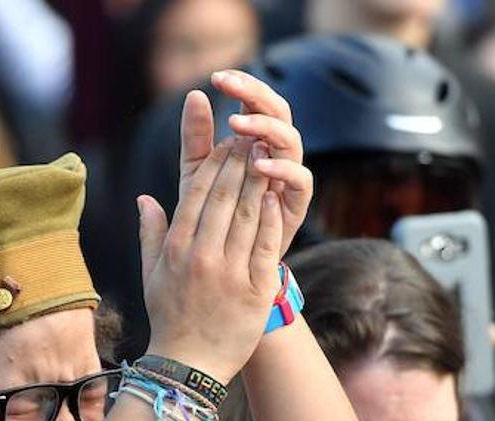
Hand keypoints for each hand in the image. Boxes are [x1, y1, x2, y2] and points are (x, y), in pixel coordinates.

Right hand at [138, 90, 283, 382]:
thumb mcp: (151, 275)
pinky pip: (266, 243)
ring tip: (268, 157)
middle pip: (225, 196)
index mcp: (176, 249)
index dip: (214, 163)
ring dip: (259, 180)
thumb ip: (150, 233)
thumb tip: (145, 197)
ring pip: (248, 214)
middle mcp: (202, 256)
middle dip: (239, 162)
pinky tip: (276, 195)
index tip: (226, 143)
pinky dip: (271, 216)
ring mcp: (230, 272)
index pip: (197, 194)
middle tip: (251, 138)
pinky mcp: (256, 288)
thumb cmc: (169, 318)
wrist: (190, 366)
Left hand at [213, 69, 312, 256]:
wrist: (222, 270)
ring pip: (292, 140)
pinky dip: (282, 170)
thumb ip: (195, 138)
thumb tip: (194, 94)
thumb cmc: (210, 220)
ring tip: (237, 125)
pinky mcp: (295, 205)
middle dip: (254, 95)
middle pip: (278, 111)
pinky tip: (258, 165)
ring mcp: (288, 178)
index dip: (241, 86)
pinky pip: (300, 180)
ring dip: (266, 128)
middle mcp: (276, 154)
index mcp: (255, 141)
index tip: (216, 77)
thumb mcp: (196, 174)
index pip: (256, 101)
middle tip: (229, 85)